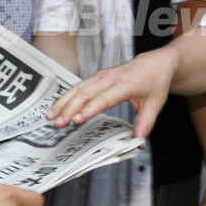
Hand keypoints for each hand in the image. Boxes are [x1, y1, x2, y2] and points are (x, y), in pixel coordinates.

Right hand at [47, 45, 180, 138]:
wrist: (156, 63)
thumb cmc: (155, 82)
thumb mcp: (155, 105)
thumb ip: (145, 124)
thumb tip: (137, 143)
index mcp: (125, 84)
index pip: (104, 98)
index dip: (89, 109)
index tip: (76, 120)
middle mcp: (110, 78)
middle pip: (85, 93)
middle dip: (69, 108)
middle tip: (57, 123)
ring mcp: (101, 75)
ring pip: (78, 88)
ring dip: (63, 102)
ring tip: (50, 116)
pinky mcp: (96, 77)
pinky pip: (78, 86)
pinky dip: (66, 96)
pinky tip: (56, 107)